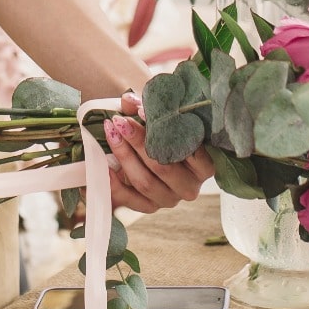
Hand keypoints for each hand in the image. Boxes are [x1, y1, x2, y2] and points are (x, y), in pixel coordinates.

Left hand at [102, 97, 215, 212]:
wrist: (148, 153)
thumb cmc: (161, 134)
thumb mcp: (159, 119)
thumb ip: (147, 108)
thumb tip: (129, 101)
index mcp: (204, 166)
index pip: (192, 150)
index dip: (167, 130)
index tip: (143, 111)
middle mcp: (190, 187)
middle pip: (163, 166)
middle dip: (139, 142)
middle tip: (120, 121)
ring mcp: (169, 199)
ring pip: (145, 182)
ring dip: (124, 156)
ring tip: (111, 134)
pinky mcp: (149, 207)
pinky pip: (129, 199)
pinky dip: (114, 183)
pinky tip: (104, 165)